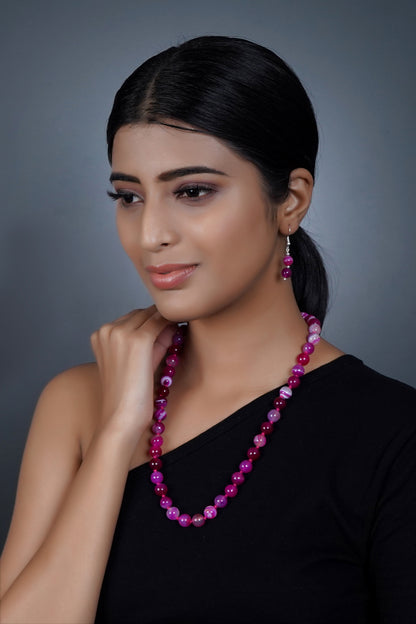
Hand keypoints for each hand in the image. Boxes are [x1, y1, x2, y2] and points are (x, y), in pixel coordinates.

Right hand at [90, 305, 175, 448]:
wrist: (121, 419)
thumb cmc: (129, 397)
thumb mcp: (136, 363)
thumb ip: (149, 342)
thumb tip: (170, 325)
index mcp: (99, 335)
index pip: (131, 318)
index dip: (150, 323)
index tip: (167, 329)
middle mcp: (107, 330)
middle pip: (141, 313)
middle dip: (158, 322)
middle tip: (174, 334)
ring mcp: (120, 333)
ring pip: (151, 315)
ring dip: (165, 324)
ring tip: (175, 338)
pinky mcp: (137, 340)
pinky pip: (161, 323)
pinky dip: (171, 327)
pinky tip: (179, 333)